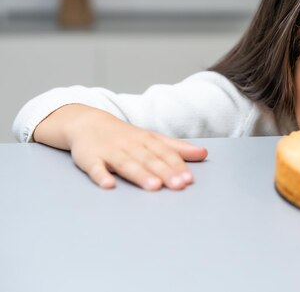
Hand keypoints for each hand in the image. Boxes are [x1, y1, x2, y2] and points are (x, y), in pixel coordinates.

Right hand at [34, 105, 207, 189]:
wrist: (87, 122)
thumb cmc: (125, 135)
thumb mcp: (152, 138)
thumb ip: (177, 148)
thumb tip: (204, 153)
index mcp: (147, 140)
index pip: (165, 153)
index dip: (177, 166)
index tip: (188, 179)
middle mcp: (130, 145)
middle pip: (149, 160)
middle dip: (164, 173)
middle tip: (178, 185)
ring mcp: (109, 151)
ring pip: (126, 164)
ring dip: (140, 175)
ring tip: (153, 186)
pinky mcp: (89, 158)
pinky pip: (95, 167)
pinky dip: (101, 176)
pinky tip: (108, 185)